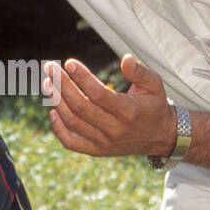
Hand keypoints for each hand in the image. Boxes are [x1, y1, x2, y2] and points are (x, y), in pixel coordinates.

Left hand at [43, 54, 176, 157]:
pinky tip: (52, 112)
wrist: (161, 137)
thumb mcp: (155, 85)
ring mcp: (104, 142)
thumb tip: (125, 58)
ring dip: (57, 102)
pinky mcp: (98, 151)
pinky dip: (59, 129)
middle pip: (81, 106)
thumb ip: (140, 72)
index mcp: (128, 111)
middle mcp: (115, 129)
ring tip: (48, 83)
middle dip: (62, 85)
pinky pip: (72, 143)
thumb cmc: (155, 105)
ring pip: (73, 122)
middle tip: (51, 68)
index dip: (82, 77)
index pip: (98, 94)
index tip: (69, 63)